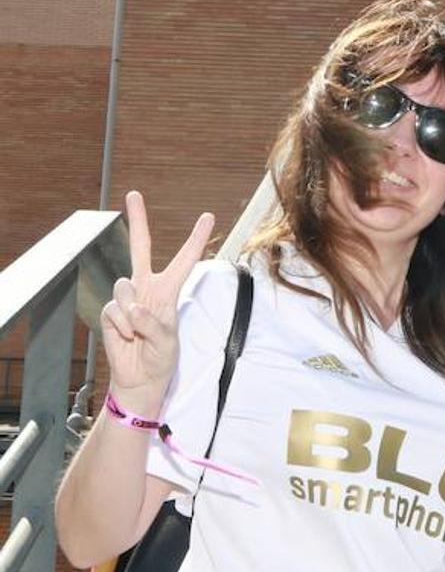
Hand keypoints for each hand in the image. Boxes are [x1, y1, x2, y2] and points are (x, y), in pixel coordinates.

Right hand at [101, 191, 214, 417]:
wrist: (138, 377)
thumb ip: (153, 324)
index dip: (195, 238)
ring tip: (139, 334)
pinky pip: (114, 311)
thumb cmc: (160, 358)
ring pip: (124, 288)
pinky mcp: (110, 310)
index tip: (207, 216)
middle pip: (141, 248)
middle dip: (138, 221)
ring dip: (132, 314)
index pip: (185, 260)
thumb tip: (133, 307)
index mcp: (169, 291)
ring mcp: (126, 297)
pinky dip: (121, 327)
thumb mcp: (167, 342)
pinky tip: (126, 337)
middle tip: (135, 194)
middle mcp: (147, 287)